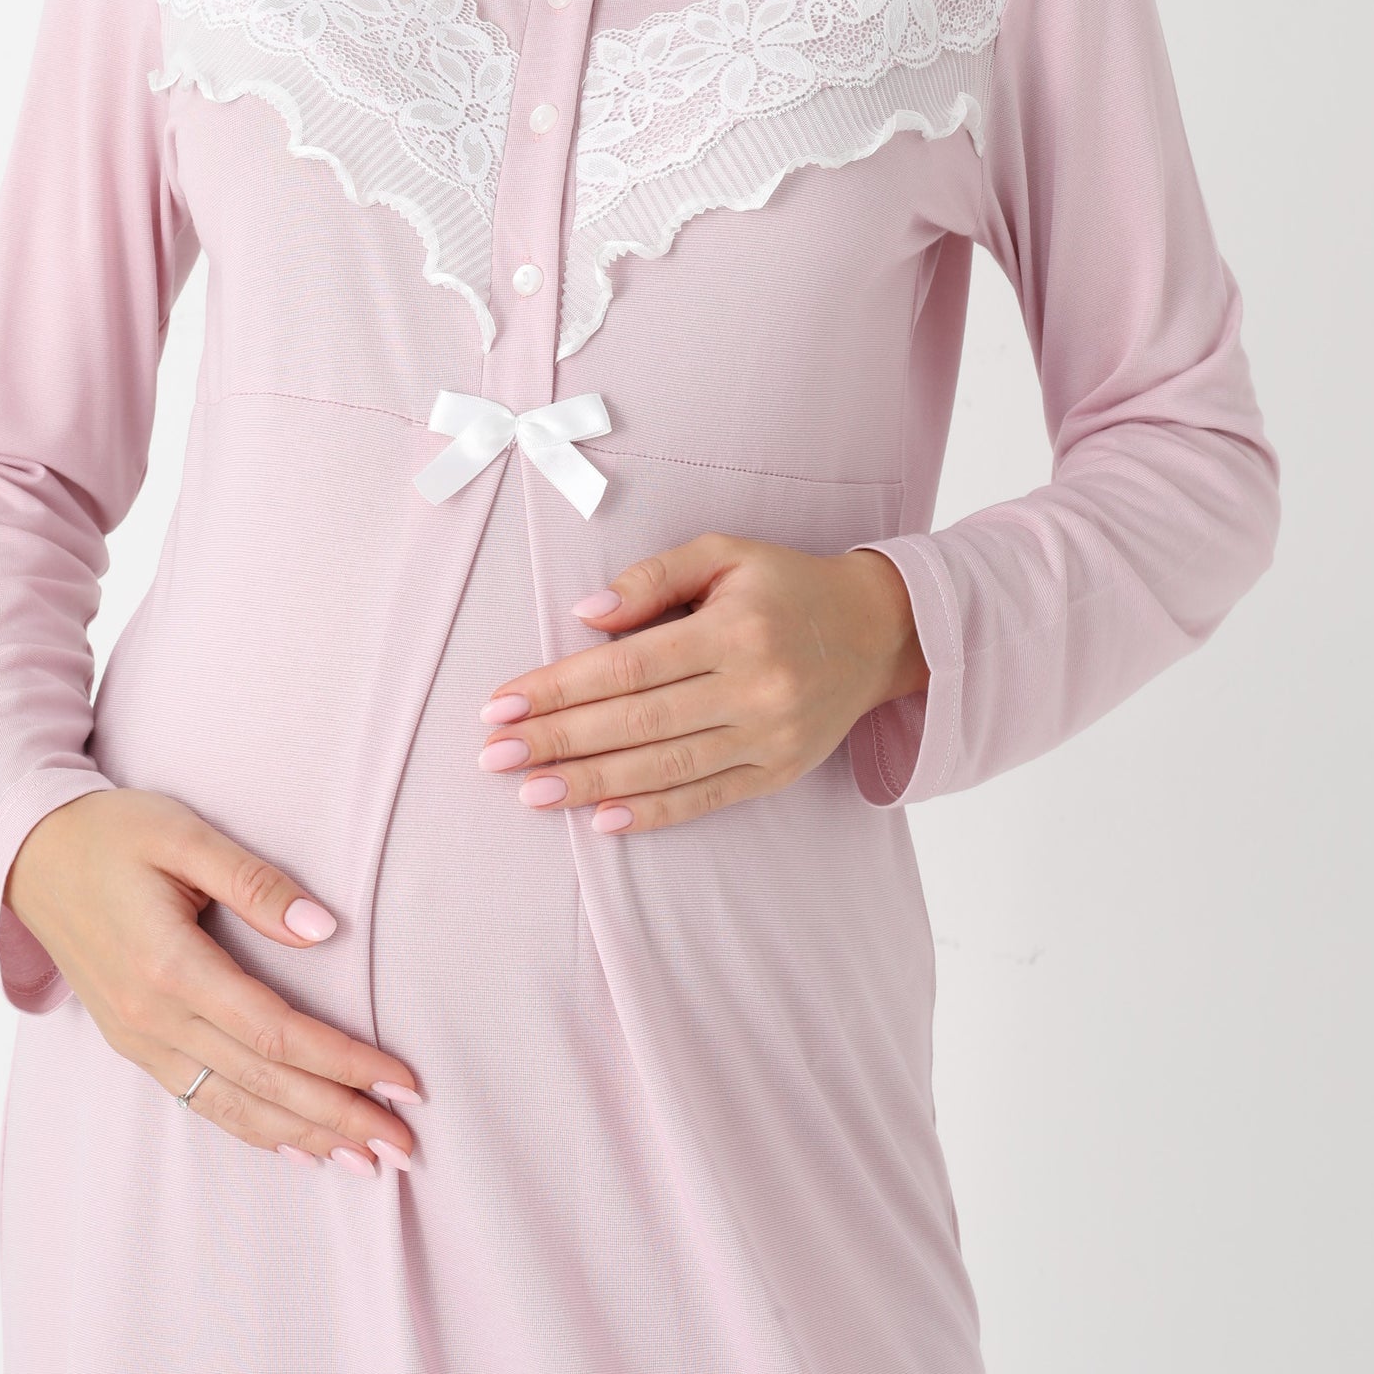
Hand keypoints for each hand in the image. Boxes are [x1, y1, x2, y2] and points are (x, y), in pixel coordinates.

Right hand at [5, 788, 421, 1172]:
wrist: (31, 857)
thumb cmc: (113, 834)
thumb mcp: (184, 834)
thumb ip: (255, 882)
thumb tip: (324, 929)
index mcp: (169, 966)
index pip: (274, 1034)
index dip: (342, 1062)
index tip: (400, 1081)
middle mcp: (152, 1018)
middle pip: (262, 1084)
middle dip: (338, 1116)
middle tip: (404, 1145)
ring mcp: (138, 1040)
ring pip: (233, 1107)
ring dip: (304, 1137)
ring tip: (364, 1160)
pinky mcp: (133, 1045)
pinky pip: (201, 1102)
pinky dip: (254, 1130)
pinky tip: (295, 1146)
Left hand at [474, 536, 927, 835]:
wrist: (878, 629)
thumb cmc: (786, 585)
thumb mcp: (724, 553)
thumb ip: (652, 578)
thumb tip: (585, 616)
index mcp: (734, 628)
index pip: (627, 666)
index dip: (559, 687)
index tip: (502, 703)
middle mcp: (754, 686)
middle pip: (637, 722)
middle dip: (558, 741)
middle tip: (495, 754)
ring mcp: (770, 736)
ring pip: (666, 768)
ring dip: (591, 784)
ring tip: (531, 792)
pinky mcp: (779, 771)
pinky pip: (707, 799)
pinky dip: (653, 813)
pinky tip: (602, 820)